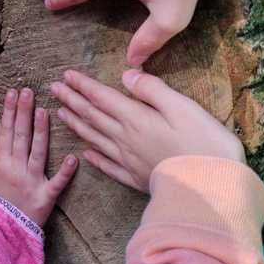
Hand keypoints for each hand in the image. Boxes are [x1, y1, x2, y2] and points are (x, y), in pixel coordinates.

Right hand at [0, 88, 77, 224]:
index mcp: (1, 162)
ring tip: (43, 111)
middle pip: (21, 136)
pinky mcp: (46, 197)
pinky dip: (65, 172)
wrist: (1, 230)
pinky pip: (56, 184)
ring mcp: (32, 182)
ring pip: (37, 153)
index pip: (7, 131)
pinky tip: (72, 158)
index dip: (10, 111)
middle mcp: (16, 169)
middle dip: (24, 113)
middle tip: (28, 92)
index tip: (13, 92)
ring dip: (40, 132)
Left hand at [51, 69, 244, 192]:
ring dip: (76, 124)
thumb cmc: (203, 143)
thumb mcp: (182, 106)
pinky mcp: (135, 178)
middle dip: (71, 100)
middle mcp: (125, 138)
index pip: (101, 97)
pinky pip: (107, 166)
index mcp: (135, 117)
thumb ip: (152, 90)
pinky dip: (94, 157)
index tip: (65, 75)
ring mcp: (128, 160)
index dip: (82, 85)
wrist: (209, 188)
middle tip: (53, 89)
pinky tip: (85, 154)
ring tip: (61, 114)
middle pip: (92, 116)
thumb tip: (126, 75)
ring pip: (94, 138)